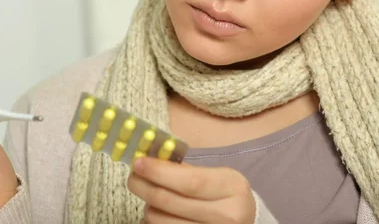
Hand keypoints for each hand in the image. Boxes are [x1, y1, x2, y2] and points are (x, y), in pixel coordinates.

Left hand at [128, 157, 255, 223]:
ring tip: (152, 197)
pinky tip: (158, 213)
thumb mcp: (216, 177)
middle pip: (170, 202)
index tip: (138, 163)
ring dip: (149, 207)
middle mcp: (227, 216)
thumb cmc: (225, 196)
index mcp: (232, 188)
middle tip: (132, 177)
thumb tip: (148, 161)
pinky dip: (154, 222)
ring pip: (161, 221)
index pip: (189, 181)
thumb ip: (185, 170)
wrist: (245, 222)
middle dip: (144, 187)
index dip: (159, 172)